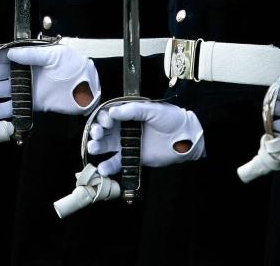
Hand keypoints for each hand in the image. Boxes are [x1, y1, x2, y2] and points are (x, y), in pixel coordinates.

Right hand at [0, 45, 99, 119]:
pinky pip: (16, 109)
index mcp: (29, 60)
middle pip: (1, 79)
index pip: (4, 62)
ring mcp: (29, 90)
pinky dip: (4, 112)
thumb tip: (10, 54)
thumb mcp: (54, 55)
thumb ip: (31, 55)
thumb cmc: (74, 64)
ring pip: (5, 94)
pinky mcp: (35, 105)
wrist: (90, 85)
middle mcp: (26, 75)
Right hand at [87, 101, 204, 176]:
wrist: (186, 138)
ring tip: (93, 148)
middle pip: (102, 130)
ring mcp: (126, 143)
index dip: (102, 118)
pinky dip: (108, 166)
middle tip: (97, 134)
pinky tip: (102, 169)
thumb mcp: (152, 109)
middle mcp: (123, 128)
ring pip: (105, 146)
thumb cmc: (170, 118)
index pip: (107, 115)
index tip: (106, 122)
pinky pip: (117, 163)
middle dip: (96, 132)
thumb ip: (132, 111)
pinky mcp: (132, 158)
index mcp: (127, 114)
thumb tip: (111, 112)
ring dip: (96, 147)